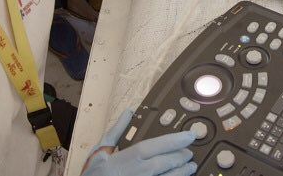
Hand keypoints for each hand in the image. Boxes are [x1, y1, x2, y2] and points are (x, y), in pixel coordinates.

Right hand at [82, 110, 196, 175]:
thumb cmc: (92, 175)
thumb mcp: (99, 151)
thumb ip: (116, 132)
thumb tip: (128, 113)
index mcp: (123, 159)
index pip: (153, 147)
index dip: (173, 141)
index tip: (189, 136)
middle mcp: (134, 174)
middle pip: (162, 164)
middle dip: (179, 157)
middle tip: (190, 151)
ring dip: (180, 173)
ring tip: (190, 167)